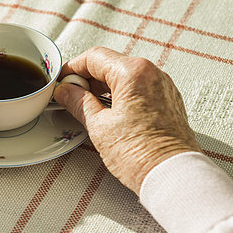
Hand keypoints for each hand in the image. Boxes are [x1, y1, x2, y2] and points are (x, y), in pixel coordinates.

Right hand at [53, 47, 200, 194]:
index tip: (62, 81)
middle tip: (70, 97)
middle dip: (87, 79)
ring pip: (124, 77)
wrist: (171, 174)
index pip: (94, 58)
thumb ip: (78, 102)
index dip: (72, 69)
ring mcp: (162, 87)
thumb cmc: (141, 154)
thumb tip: (66, 92)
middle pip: (110, 64)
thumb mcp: (98, 126)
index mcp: (133, 73)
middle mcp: (151, 74)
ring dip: (102, 88)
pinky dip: (120, 95)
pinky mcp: (167, 102)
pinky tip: (108, 114)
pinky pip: (138, 89)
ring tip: (87, 108)